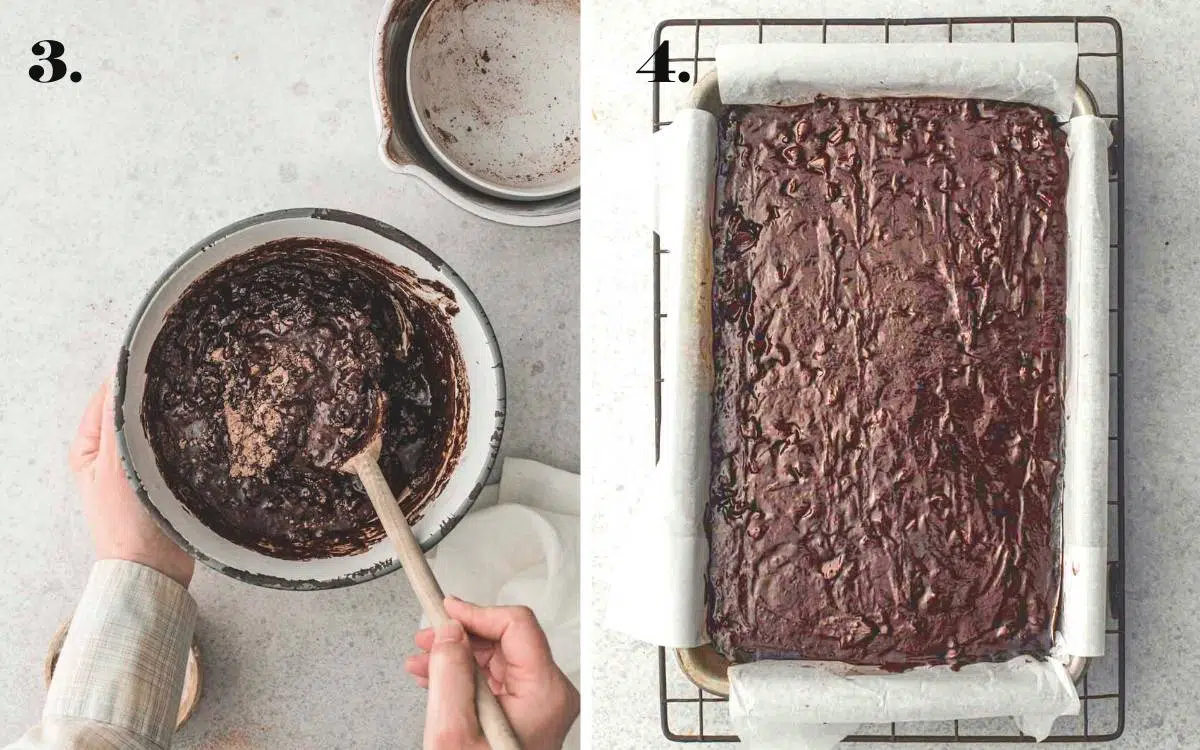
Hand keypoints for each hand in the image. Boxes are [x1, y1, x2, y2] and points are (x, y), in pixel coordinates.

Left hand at [68, 381, 194, 587]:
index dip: (130, 378)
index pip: (108, 396)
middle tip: (183, 380)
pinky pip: (172, 445)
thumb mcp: (115, 465)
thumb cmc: (126, 521)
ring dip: (170, 417)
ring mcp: (138, 464)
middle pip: (133, 409)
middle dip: (153, 396)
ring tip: (195, 401)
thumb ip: (116, 421)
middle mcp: (112, 451)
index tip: (158, 364)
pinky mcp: (163, 476)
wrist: (153, 567)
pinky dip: (182, 435)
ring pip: (155, 426)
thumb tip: (121, 375)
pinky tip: (199, 428)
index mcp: (90, 445)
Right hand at [407, 598, 578, 749]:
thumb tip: (450, 633)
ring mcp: (536, 704)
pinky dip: (461, 675)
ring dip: (456, 655)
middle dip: (461, 635)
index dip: (476, 613)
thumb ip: (450, 675)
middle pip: (505, 639)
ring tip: (421, 659)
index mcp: (544, 692)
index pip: (517, 624)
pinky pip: (492, 680)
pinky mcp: (522, 713)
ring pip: (495, 658)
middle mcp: (547, 694)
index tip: (446, 611)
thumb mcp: (454, 732)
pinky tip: (434, 677)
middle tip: (426, 636)